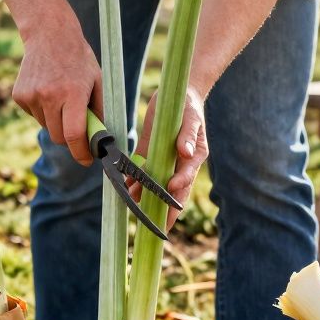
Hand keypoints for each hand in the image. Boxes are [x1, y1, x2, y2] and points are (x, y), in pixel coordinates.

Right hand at [12, 19, 101, 165]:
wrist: (49, 35)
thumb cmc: (79, 59)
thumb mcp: (97, 81)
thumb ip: (98, 111)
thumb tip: (99, 139)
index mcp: (72, 93)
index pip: (73, 135)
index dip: (81, 152)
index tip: (87, 159)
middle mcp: (49, 96)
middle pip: (58, 137)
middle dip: (69, 138)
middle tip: (77, 126)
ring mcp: (31, 96)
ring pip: (46, 127)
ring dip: (56, 121)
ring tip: (61, 97)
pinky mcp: (19, 95)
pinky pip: (34, 116)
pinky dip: (43, 111)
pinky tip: (47, 90)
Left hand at [131, 87, 208, 227]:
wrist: (179, 94)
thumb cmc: (189, 106)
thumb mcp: (191, 118)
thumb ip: (188, 135)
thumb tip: (186, 152)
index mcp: (194, 158)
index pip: (187, 178)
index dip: (179, 186)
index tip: (171, 188)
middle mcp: (179, 164)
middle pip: (172, 192)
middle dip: (164, 210)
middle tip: (155, 225)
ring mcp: (164, 160)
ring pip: (155, 185)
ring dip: (145, 196)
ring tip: (133, 205)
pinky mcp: (150, 153)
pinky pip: (142, 172)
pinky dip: (135, 181)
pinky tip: (125, 187)